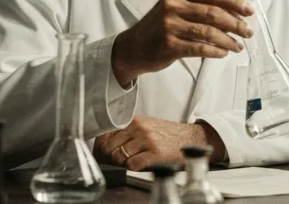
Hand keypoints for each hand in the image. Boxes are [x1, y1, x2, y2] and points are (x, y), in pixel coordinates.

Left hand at [93, 116, 226, 170]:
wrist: (190, 138)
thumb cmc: (166, 134)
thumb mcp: (145, 125)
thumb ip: (126, 131)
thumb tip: (103, 146)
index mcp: (133, 120)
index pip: (104, 134)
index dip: (99, 148)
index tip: (101, 155)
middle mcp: (139, 128)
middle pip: (108, 147)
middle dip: (108, 158)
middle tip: (113, 162)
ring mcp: (147, 140)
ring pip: (118, 156)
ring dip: (121, 163)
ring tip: (130, 161)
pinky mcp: (154, 154)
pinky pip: (131, 165)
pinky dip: (132, 168)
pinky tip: (140, 164)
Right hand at [112, 0, 253, 85]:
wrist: (133, 47)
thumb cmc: (159, 28)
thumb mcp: (174, 8)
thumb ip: (198, 6)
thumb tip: (234, 13)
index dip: (233, 2)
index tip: (249, 10)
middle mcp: (172, 6)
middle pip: (213, 13)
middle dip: (236, 23)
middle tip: (248, 32)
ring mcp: (169, 25)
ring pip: (208, 32)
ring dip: (228, 40)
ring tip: (238, 46)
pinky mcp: (169, 45)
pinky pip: (199, 48)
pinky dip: (215, 51)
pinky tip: (223, 53)